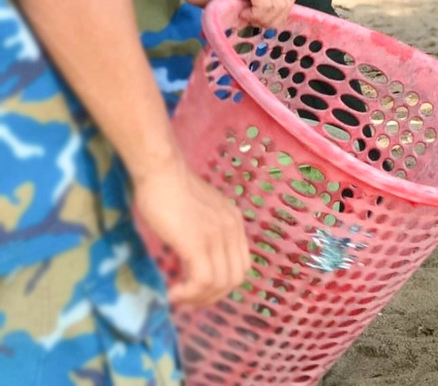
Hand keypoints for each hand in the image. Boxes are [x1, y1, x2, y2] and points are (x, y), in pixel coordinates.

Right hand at [134, 160, 249, 307]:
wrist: (160, 170)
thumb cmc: (168, 187)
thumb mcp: (196, 211)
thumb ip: (202, 231)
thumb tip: (191, 258)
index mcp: (234, 222)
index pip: (241, 266)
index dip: (222, 285)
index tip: (198, 291)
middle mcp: (232, 229)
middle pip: (234, 279)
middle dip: (211, 297)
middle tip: (186, 302)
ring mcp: (217, 236)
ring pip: (220, 284)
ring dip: (198, 299)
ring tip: (177, 298)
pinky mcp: (198, 242)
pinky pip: (203, 281)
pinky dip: (189, 294)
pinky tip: (172, 293)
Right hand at [170, 0, 293, 27]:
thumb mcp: (245, 1)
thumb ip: (262, 5)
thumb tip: (277, 21)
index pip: (289, 0)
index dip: (277, 15)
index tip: (257, 19)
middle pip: (287, 4)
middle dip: (271, 19)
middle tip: (251, 19)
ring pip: (278, 5)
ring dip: (263, 17)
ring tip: (245, 15)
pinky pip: (266, 4)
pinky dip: (256, 14)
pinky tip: (242, 12)